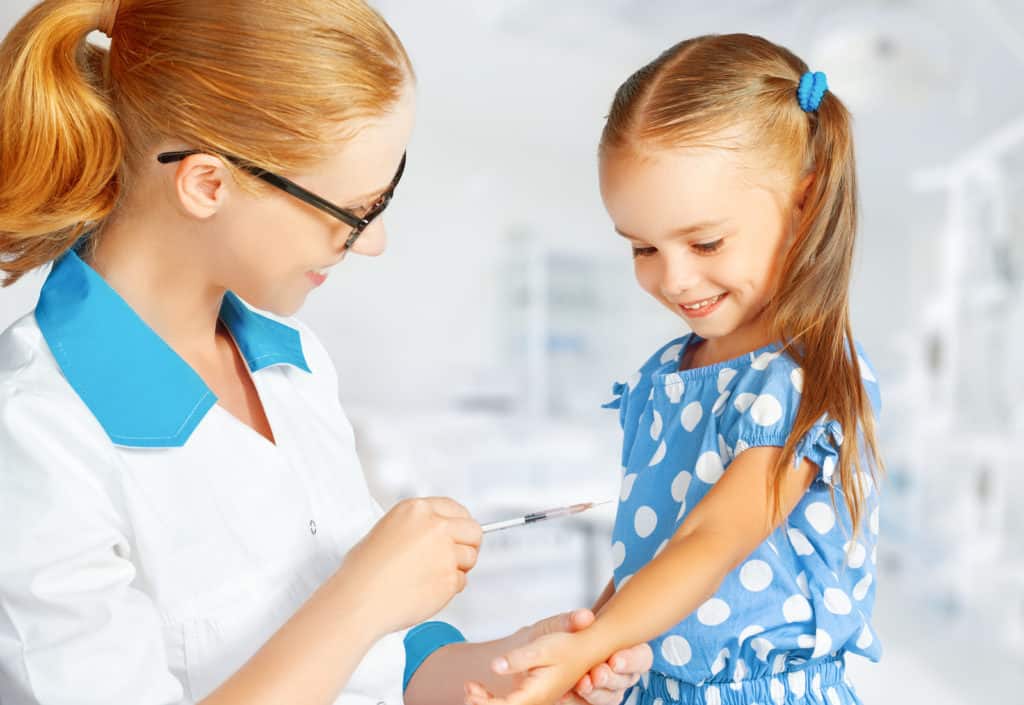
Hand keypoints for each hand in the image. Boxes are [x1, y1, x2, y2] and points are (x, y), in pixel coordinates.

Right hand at [338, 497, 481, 635]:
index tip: (459, 534)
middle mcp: (434, 526)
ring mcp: (445, 551)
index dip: (459, 525)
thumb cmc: (364, 572)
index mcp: (416, 509)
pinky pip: (462, 581)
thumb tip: (435, 536)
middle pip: (473, 530)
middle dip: (468, 544)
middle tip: (454, 557)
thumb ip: (416, 528)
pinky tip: (427, 589)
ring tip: (431, 576)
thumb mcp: (386, 530)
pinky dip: (450, 589)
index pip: (456, 509)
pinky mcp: (450, 577)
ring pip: (470, 557)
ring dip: (458, 568)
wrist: (360, 599)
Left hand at [464, 631, 605, 704]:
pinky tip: (479, 688)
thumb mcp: (540, 648)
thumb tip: (495, 666)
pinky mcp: (532, 695)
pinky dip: (491, 700)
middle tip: (468, 686)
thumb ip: (517, 658)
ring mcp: (535, 700)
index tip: (471, 690)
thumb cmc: (565, 646)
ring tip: (470, 686)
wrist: (585, 647)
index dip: (486, 704)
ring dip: (484, 702)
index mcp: (537, 693)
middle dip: (481, 704)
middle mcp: (536, 702)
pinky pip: (510, 704)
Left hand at [518, 609, 649, 704]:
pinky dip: (575, 701)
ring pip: (611, 697)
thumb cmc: (553, 636)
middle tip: (597, 673)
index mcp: (620, 647)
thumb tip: (584, 616)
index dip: (632, 659)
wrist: (529, 655)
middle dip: (613, 678)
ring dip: (597, 693)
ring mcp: (602, 689)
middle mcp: (617, 671)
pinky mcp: (585, 702)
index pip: (641, 656)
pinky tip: (562, 695)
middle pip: (627, 680)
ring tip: (580, 684)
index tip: (615, 659)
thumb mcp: (556, 626)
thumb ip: (570, 621)